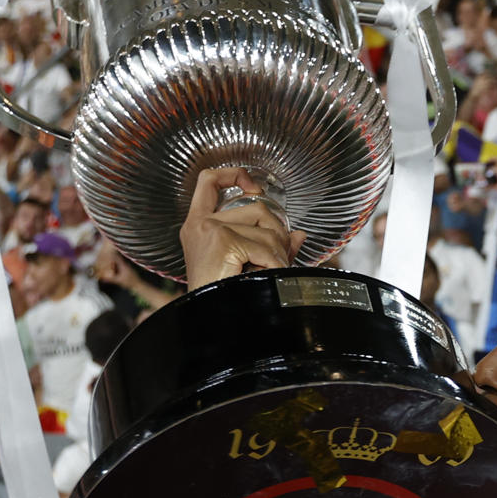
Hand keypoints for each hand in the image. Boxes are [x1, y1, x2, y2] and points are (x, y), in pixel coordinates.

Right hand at [180, 167, 306, 288]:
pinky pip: (266, 248)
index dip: (234, 174)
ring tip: (268, 273)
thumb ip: (271, 246)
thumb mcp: (248, 265)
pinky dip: (275, 264)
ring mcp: (209, 230)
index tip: (254, 187)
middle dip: (277, 233)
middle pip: (256, 208)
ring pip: (266, 229)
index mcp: (198, 226)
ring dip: (278, 253)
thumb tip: (298, 235)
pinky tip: (266, 276)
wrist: (210, 322)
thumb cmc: (225, 298)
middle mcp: (200, 224)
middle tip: (278, 259)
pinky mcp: (222, 241)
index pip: (209, 181)